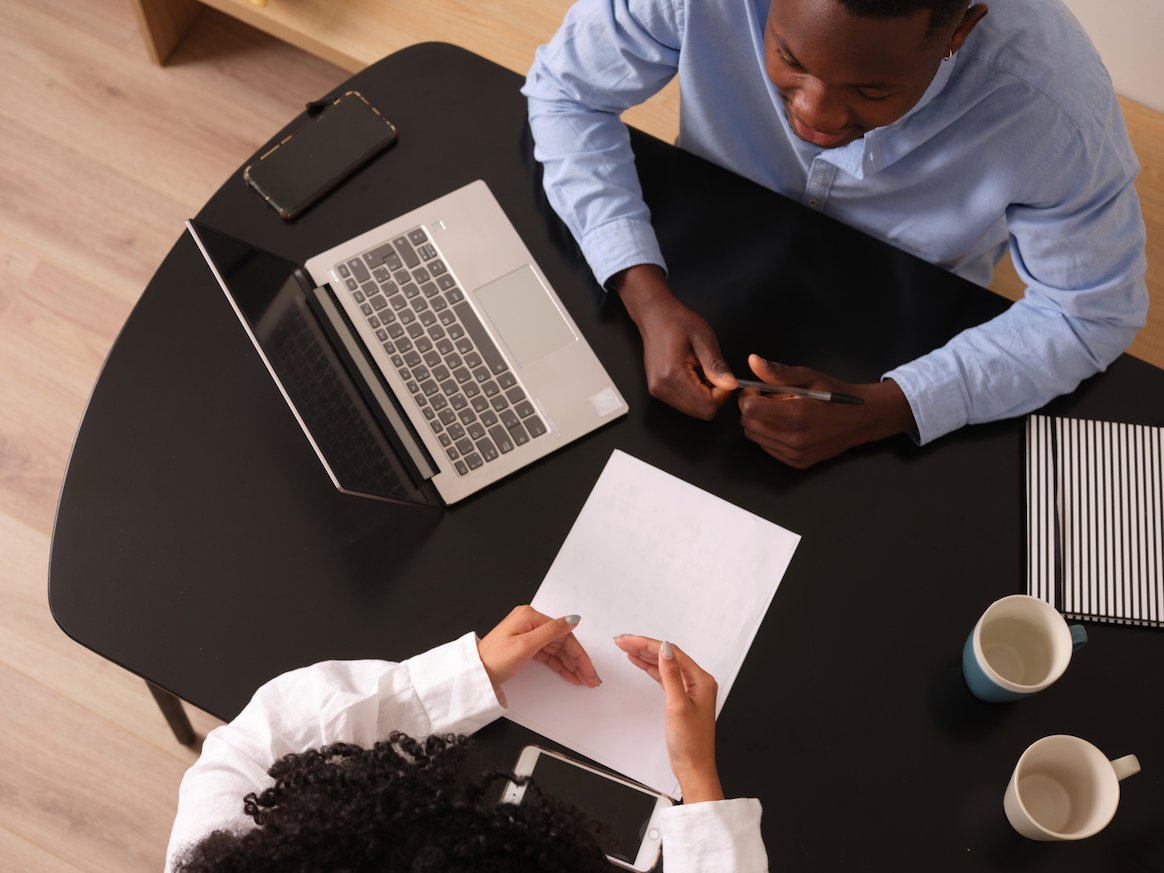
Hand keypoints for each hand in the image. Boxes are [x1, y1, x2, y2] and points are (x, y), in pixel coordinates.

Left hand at [478, 606, 599, 703]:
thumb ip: (551, 632)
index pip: (563, 634)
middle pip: (561, 642)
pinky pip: (548, 655)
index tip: (589, 668)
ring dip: (571, 664)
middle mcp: (530, 622)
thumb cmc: (494, 658)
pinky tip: (570, 674)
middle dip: (577, 660)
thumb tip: (572, 620)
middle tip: (591, 677)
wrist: (476, 673)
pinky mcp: (526, 646)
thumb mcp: (525, 645)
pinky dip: (559, 665)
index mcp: (530, 616)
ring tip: (584, 679)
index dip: (578, 653)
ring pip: (556, 650)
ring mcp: (528, 634)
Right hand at [613, 265, 736, 419]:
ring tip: (700, 370)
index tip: (723, 377)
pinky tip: (693, 375)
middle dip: (713, 397)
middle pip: (700, 412)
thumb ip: (716, 365)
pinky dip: (695, 393)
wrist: (655, 316)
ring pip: (693, 410)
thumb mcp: (703, 338)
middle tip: (712, 373)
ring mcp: (658, 391)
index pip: (706, 406)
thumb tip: (730, 385)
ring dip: (704, 395)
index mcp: (672, 375)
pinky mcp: (658, 390)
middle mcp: (662, 388)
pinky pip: (684, 403)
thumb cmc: (677, 322)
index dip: (722, 395)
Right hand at [614, 634, 723, 802]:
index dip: (647, 644)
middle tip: (623, 641)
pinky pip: (664, 677)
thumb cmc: (691, 743)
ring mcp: (689, 690)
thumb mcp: (677, 705)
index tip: (629, 639)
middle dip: (644, 647)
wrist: (694, 768)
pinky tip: (640, 663)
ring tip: (627, 648)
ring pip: (664, 665)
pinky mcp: (681, 699)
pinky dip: (650, 669)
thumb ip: (670, 675)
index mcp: (701, 680)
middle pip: (667, 656)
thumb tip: (665, 648)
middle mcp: (697, 682)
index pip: (671, 652)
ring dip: (645, 656)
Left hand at [738, 354, 915, 467]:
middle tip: (769, 399)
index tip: (756, 390)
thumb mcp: (808, 377)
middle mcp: (794, 438)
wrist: (860, 419)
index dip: (748, 397)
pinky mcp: (797, 462)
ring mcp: (796, 453)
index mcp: (796, 414)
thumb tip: (753, 361)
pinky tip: (787, 425)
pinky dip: (770, 435)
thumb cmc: (835, 395)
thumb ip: (778, 372)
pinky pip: (768, 448)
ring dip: (760, 423)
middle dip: (752, 409)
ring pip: (755, 437)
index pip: (749, 410)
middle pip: (748, 424)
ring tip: (780, 412)